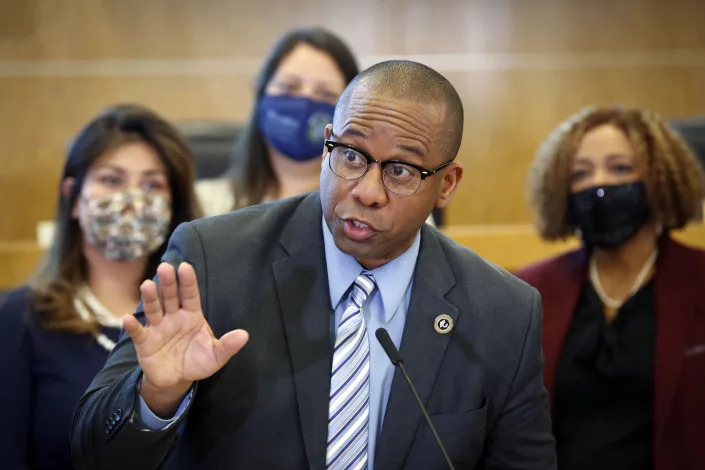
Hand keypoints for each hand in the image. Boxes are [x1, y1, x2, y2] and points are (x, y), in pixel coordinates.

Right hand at [123, 262, 248, 415]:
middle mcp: (173, 317)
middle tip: (165, 267)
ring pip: (154, 309)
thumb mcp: (216, 356)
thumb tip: (245, 335)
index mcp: (192, 315)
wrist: (177, 380)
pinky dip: (133, 326)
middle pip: (170, 297)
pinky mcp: (145, 342)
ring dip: (150, 298)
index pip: (190, 295)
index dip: (188, 282)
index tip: (185, 266)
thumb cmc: (197, 361)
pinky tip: (128, 318)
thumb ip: (228, 346)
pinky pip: (138, 332)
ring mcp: (158, 328)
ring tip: (147, 284)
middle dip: (168, 283)